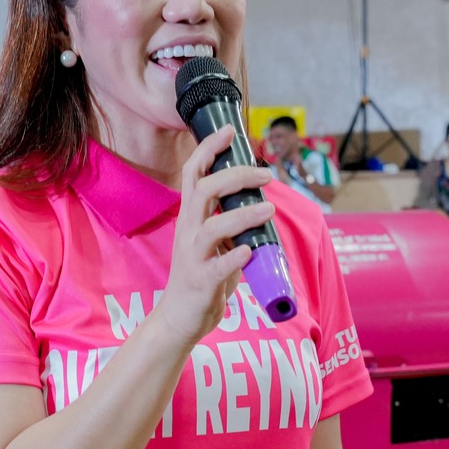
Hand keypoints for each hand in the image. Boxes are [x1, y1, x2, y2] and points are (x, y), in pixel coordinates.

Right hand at [154, 125, 274, 344]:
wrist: (180, 318)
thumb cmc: (202, 276)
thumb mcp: (214, 241)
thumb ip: (231, 221)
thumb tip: (260, 201)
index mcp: (191, 218)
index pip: (194, 174)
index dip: (209, 150)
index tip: (229, 131)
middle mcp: (188, 231)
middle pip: (203, 191)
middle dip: (235, 176)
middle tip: (265, 174)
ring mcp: (193, 257)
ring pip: (212, 227)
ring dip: (242, 215)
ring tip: (268, 209)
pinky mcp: (201, 282)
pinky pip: (217, 266)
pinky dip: (234, 256)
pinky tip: (249, 250)